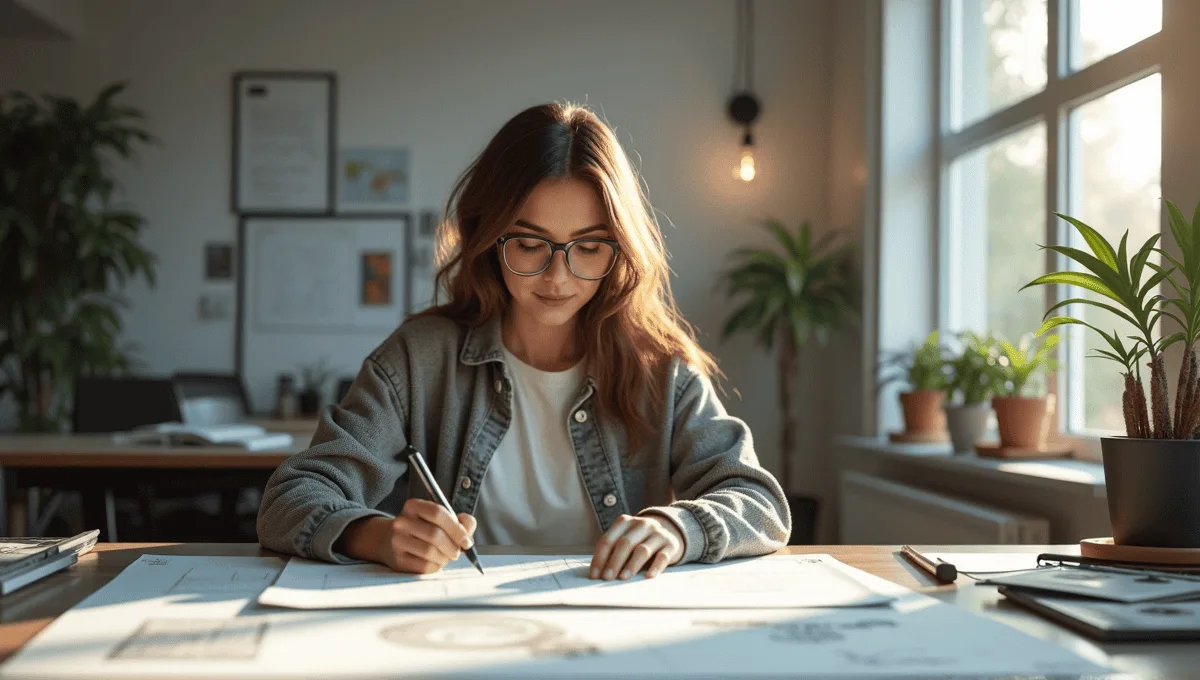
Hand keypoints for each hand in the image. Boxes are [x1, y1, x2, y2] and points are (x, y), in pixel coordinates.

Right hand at [343, 499, 476, 573]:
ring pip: (430, 551)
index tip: (467, 541)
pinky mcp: (397, 560)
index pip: (437, 513)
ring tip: (446, 557)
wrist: (389, 541)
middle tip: (457, 552)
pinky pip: (424, 566)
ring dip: (445, 557)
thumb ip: (460, 521)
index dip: (456, 528)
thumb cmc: (422, 529)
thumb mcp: (438, 519)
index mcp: (413, 506)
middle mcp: (401, 521)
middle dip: (453, 546)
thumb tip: (468, 526)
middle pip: (435, 534)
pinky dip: (436, 567)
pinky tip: (436, 563)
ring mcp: (396, 541)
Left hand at [589, 514, 684, 580]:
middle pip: (625, 543)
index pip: (608, 540)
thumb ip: (613, 552)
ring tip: (623, 578)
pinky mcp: (671, 544)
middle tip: (607, 578)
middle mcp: (642, 524)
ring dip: (631, 565)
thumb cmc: (639, 542)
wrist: (669, 533)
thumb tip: (598, 574)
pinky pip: (662, 557)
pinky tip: (648, 577)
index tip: (594, 575)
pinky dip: (655, 567)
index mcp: (625, 522)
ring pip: (642, 550)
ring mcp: (657, 533)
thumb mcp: (626, 540)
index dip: (599, 558)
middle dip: (614, 562)